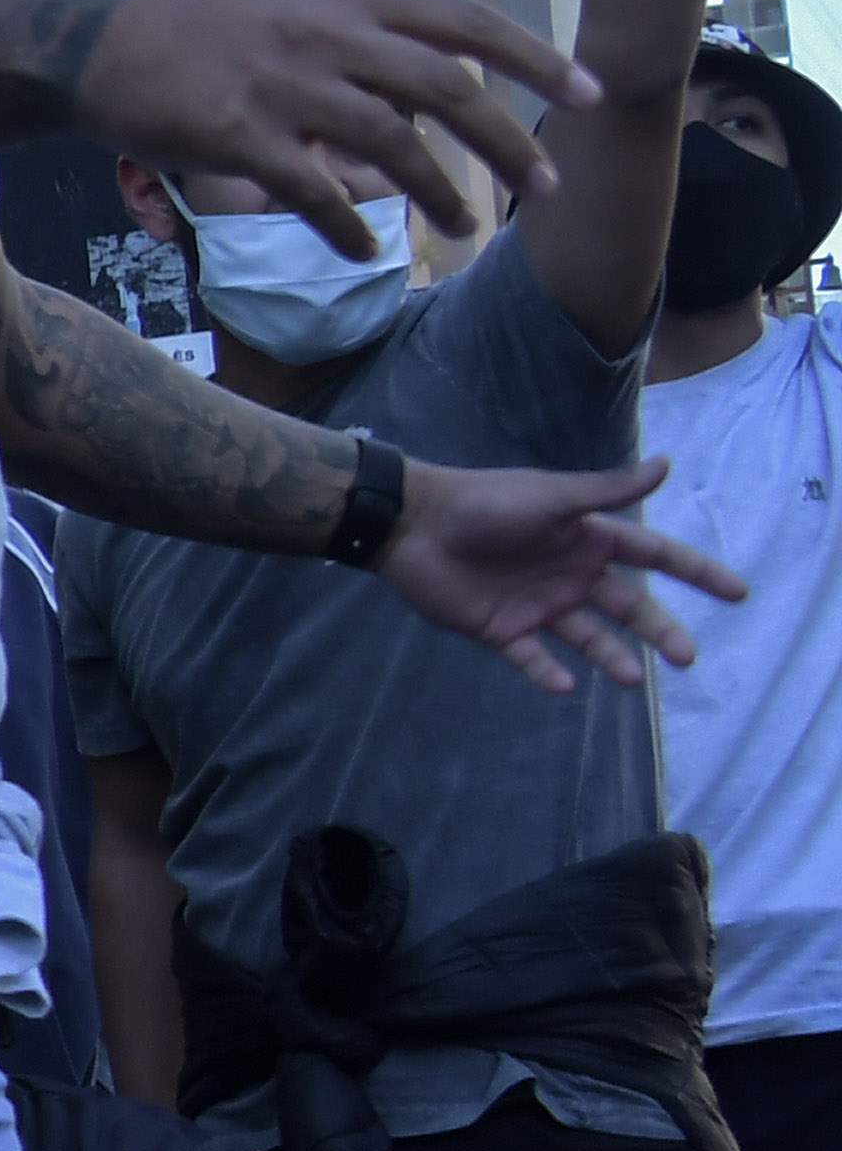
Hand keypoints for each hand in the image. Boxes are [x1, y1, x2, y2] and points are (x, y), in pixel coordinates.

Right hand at [71, 0, 589, 258]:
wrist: (106, 47)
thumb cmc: (214, 21)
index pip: (464, 24)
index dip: (534, 60)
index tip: (588, 96)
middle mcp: (328, 38)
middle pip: (444, 91)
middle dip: (506, 144)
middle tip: (544, 188)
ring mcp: (284, 89)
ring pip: (388, 148)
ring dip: (437, 196)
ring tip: (464, 231)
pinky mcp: (240, 139)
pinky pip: (312, 193)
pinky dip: (345, 229)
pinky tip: (364, 252)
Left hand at [375, 451, 745, 696]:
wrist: (415, 524)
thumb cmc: (486, 503)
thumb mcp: (554, 496)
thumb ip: (608, 491)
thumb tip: (667, 464)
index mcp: (590, 539)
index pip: (656, 556)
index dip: (696, 572)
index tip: (736, 592)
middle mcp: (572, 574)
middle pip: (629, 606)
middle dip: (661, 631)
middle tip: (688, 658)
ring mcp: (539, 603)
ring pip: (588, 637)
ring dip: (612, 657)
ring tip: (633, 680)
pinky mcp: (502, 628)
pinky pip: (531, 656)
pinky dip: (547, 672)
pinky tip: (566, 686)